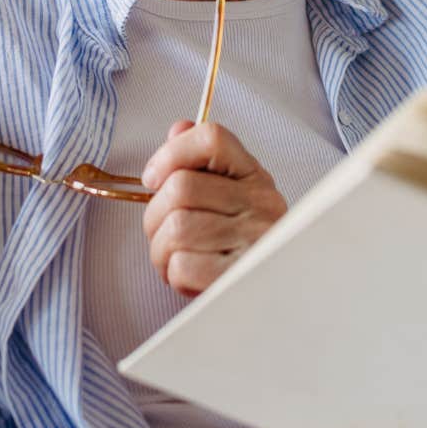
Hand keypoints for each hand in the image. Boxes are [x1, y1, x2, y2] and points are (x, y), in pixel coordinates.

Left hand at [140, 120, 287, 297]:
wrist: (272, 297)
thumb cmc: (241, 247)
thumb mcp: (228, 198)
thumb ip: (201, 161)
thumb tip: (178, 129)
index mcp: (254, 177)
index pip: (211, 138)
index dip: (171, 153)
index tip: (154, 179)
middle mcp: (261, 203)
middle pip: (180, 188)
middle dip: (154, 217)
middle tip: (164, 236)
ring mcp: (255, 240)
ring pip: (175, 228)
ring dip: (161, 251)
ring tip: (176, 260)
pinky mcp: (241, 277)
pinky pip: (183, 265)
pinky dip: (174, 276)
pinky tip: (190, 279)